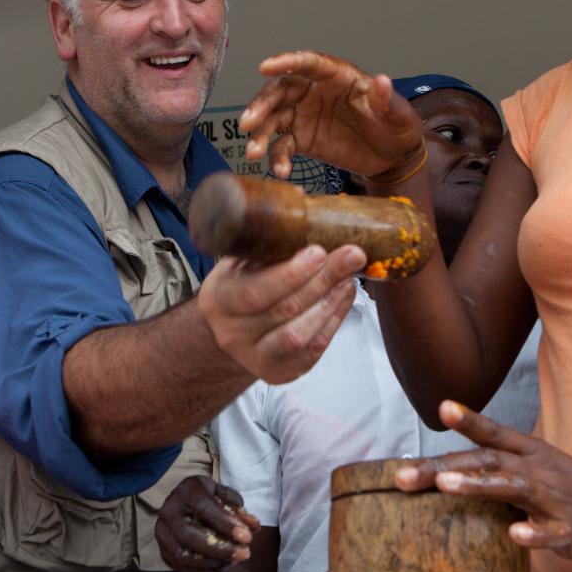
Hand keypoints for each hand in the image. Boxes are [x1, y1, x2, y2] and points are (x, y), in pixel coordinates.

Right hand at [154, 476, 261, 571]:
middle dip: (219, 548)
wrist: (187, 507)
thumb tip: (253, 525)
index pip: (203, 507)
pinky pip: (182, 568)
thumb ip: (239, 509)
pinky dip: (205, 571)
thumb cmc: (210, 499)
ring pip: (183, 555)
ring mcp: (163, 533)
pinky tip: (222, 566)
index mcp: (186, 490)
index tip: (247, 536)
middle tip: (244, 553)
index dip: (225, 524)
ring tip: (235, 561)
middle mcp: (169, 511)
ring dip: (213, 562)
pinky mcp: (164, 552)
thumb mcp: (225, 496)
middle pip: (188, 535)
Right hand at [198, 245, 364, 384]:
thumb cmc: (238, 286)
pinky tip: (344, 296)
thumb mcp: (238, 261)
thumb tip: (300, 198)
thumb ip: (266, 237)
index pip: (256, 292)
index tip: (319, 251)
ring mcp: (257, 358)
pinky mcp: (281, 372)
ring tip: (349, 276)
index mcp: (219, 301)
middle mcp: (233, 335)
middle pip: (285, 310)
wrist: (227, 331)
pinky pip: (313, 348)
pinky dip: (333, 320)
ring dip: (331, 302)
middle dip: (323, 280)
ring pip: (301, 334)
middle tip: (352, 255)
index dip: (291, 274)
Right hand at [240, 50, 423, 179]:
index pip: (308, 64)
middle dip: (261, 105)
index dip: (286, 62)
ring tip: (253, 153)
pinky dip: (277, 159)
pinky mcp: (303, 140)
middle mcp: (314, 92)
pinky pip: (283, 147)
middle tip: (248, 122)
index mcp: (336, 77)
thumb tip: (382, 81)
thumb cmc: (396, 126)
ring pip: (274, 120)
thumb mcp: (397, 113)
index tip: (264, 66)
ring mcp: (305, 117)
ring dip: (260, 135)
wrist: (394, 157)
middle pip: (280, 92)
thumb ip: (385, 100)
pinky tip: (280, 173)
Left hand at [394, 401, 571, 562]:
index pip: (494, 435)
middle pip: (487, 463)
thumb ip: (497, 469)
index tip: (441, 408)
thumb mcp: (538, 469)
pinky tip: (515, 535)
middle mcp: (540, 470)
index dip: (469, 420)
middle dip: (443, 467)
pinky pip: (552, 532)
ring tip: (445, 486)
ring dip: (478, 486)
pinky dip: (534, 533)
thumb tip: (444, 471)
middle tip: (401, 475)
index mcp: (531, 454)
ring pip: (514, 488)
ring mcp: (557, 500)